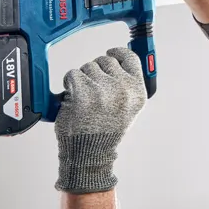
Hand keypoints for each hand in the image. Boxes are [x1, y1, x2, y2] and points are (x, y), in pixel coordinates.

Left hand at [55, 48, 146, 193]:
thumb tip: (118, 59)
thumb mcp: (128, 108)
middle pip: (106, 60)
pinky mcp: (82, 92)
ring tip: (85, 99)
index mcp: (138, 92)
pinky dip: (69, 83)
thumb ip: (127, 84)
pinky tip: (74, 98)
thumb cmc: (106, 131)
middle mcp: (123, 89)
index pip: (130, 58)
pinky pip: (73, 74)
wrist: (89, 154)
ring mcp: (103, 90)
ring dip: (83, 78)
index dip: (118, 54)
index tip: (110, 54)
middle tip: (94, 90)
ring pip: (88, 66)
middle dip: (97, 71)